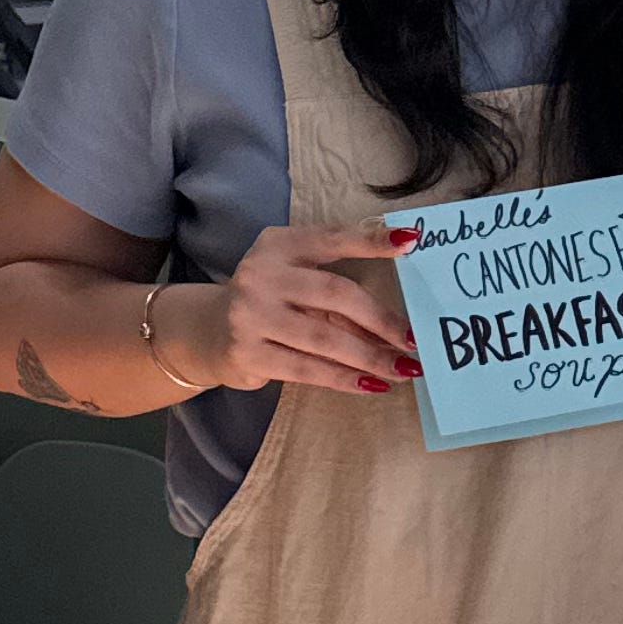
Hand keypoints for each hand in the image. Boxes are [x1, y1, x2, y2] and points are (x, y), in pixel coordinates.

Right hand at [193, 220, 422, 397]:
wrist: (208, 332)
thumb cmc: (269, 300)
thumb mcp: (293, 274)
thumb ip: (334, 278)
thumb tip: (398, 301)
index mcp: (278, 245)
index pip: (331, 238)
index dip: (370, 240)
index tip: (409, 241)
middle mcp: (261, 275)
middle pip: (335, 294)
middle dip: (381, 320)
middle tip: (414, 340)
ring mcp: (251, 315)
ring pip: (325, 338)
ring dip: (371, 357)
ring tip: (404, 370)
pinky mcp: (248, 353)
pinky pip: (308, 369)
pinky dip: (345, 379)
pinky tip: (372, 385)